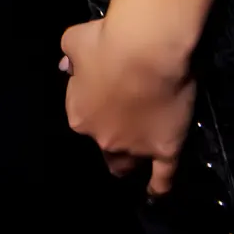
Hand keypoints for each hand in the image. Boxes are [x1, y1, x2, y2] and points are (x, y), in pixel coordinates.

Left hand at [58, 18, 196, 196]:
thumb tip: (67, 67)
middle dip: (109, 134)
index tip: (104, 90)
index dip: (93, 103)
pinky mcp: (165, 149)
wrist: (147, 48)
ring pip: (128, 163)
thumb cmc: (107, 40)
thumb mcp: (74, 41)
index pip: (82, 116)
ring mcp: (136, 147)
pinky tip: (155, 192)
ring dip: (128, 161)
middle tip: (121, 118)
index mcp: (79, 115)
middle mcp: (104, 138)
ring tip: (133, 161)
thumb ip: (68, 56)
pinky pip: (163, 177)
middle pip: (104, 144)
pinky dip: (158, 187)